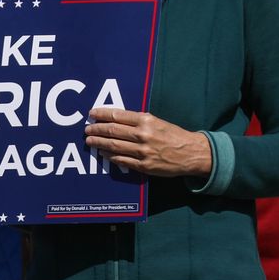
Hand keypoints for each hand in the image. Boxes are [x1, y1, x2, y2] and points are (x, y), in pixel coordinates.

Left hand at [85, 108, 212, 177]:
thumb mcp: (157, 121)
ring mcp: (143, 151)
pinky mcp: (144, 165)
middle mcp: (143, 135)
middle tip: (87, 130)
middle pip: (112, 131)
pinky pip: (122, 160)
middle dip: (96, 130)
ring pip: (114, 146)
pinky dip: (110, 156)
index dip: (102, 114)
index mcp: (146, 120)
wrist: (191, 153)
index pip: (117, 115)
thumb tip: (115, 119)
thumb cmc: (173, 135)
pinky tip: (103, 153)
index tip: (92, 114)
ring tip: (90, 141)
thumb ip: (137, 120)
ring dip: (99, 143)